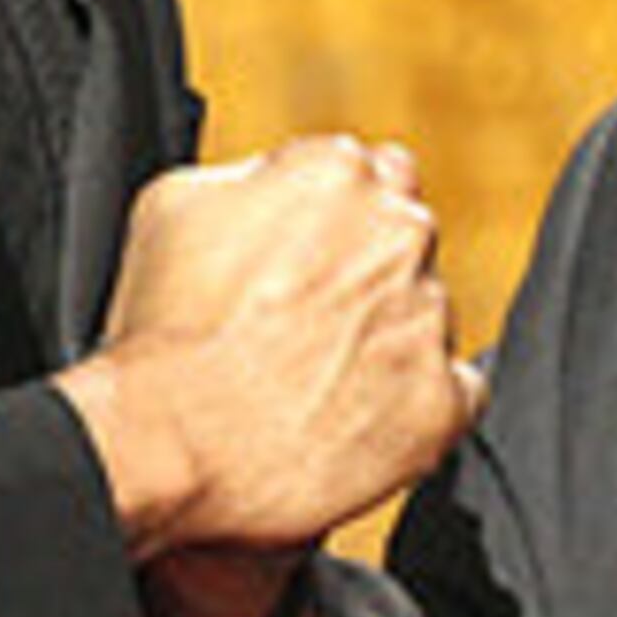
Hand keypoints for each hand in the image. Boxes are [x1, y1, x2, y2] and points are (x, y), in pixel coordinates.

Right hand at [62, 136, 480, 573]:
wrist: (170, 445)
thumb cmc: (161, 331)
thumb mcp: (174, 204)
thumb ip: (249, 175)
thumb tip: (277, 179)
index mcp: (339, 170)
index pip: (368, 174)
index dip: (330, 223)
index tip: (302, 262)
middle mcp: (400, 230)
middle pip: (403, 239)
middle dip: (364, 272)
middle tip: (303, 322)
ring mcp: (429, 315)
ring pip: (425, 315)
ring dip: (385, 339)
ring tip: (313, 381)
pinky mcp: (443, 400)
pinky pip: (455, 392)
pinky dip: (416, 405)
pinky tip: (358, 419)